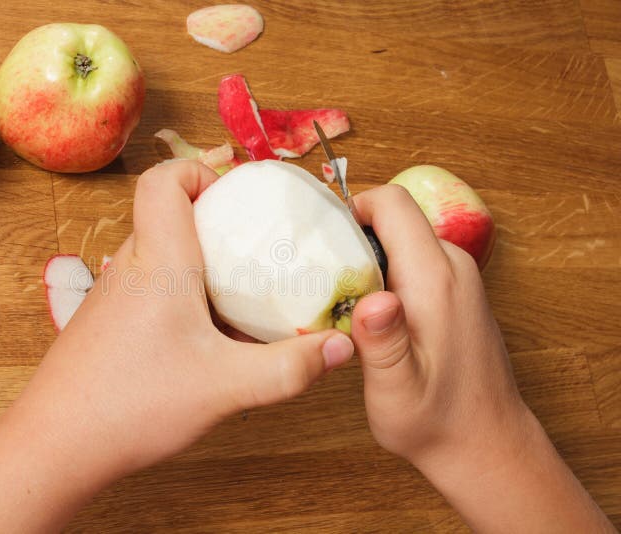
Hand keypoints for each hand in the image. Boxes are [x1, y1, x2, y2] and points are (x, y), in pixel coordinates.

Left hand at [38, 159, 354, 471]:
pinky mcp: (107, 322)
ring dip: (199, 256)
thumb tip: (341, 345)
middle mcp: (131, 268)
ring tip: (240, 285)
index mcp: (159, 262)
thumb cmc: (133, 405)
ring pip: (159, 251)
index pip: (163, 181)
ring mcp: (113, 295)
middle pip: (167, 212)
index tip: (237, 191)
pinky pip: (150, 284)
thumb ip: (289, 367)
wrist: (56, 446)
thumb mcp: (225, 387)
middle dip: (215, 217)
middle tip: (257, 240)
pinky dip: (182, 289)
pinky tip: (205, 331)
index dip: (199, 170)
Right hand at [348, 184, 613, 531]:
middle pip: (394, 218)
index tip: (320, 241)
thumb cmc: (436, 421)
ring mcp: (458, 276)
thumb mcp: (397, 390)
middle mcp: (452, 266)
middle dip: (352, 238)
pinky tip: (369, 317)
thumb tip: (372, 299)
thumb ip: (384, 342)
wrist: (485, 443)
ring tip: (339, 302)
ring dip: (367, 260)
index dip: (351, 209)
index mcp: (434, 279)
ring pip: (401, 239)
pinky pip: (413, 259)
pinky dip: (385, 274)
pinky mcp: (456, 290)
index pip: (393, 204)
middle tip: (319, 278)